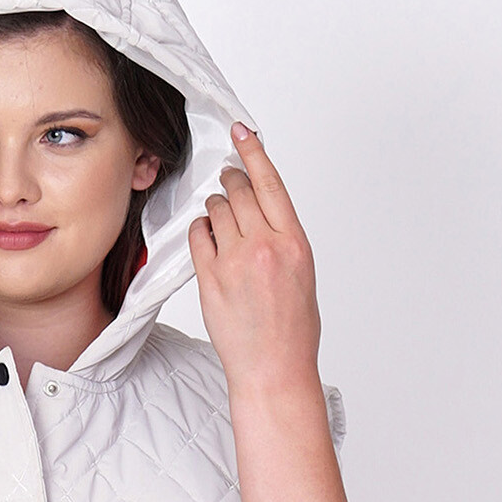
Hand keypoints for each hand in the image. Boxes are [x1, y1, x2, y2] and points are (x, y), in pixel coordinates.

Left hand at [189, 122, 321, 391]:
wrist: (273, 370)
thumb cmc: (292, 331)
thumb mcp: (303, 275)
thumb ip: (283, 239)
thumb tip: (262, 213)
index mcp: (295, 242)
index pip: (271, 183)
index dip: (254, 152)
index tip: (242, 131)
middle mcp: (265, 246)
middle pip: (240, 191)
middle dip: (231, 179)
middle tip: (228, 177)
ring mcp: (234, 261)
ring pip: (216, 210)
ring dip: (215, 205)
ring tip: (220, 218)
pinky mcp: (209, 278)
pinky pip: (198, 236)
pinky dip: (201, 230)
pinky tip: (206, 237)